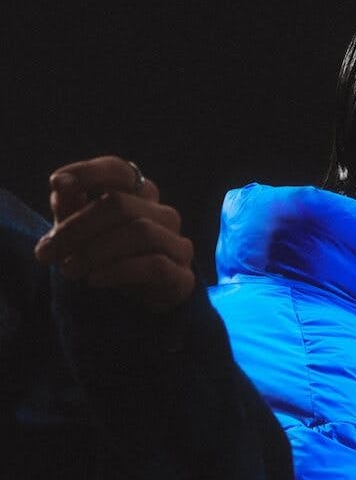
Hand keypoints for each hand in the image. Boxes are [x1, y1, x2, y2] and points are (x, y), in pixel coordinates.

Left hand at [35, 155, 194, 311]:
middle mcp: (164, 214)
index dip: (88, 172)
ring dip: (95, 251)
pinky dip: (120, 270)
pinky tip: (94, 280)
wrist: (142, 308)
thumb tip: (61, 189)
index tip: (56, 183)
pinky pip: (156, 265)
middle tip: (47, 251)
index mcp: (141, 196)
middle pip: (121, 204)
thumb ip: (71, 209)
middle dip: (78, 226)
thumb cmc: (110, 261)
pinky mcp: (183, 276)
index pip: (119, 170)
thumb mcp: (82, 234)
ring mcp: (178, 245)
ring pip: (141, 232)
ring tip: (67, 270)